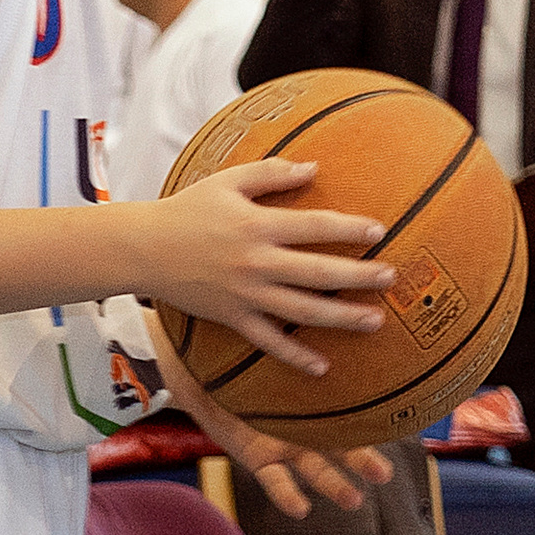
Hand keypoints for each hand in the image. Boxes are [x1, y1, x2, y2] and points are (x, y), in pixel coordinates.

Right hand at [141, 159, 394, 375]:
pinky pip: (269, 342)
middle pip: (318, 273)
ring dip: (342, 318)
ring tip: (375, 321)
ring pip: (302, 311)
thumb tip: (315, 168)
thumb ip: (272, 172)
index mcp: (258, 226)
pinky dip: (296, 356)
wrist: (144, 249)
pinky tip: (322, 366)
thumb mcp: (227, 181)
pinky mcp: (233, 318)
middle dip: (359, 276)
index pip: (314, 227)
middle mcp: (256, 263)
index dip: (349, 229)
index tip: (380, 231)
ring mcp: (246, 295)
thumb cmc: (187, 209)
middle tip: (391, 278)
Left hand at [152, 329, 394, 518]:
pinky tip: (302, 510)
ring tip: (355, 501)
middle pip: (340, 447)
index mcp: (316, 400)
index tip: (407, 426)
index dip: (378, 421)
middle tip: (385, 473)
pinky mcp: (254, 457)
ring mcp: (281, 444)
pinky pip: (273, 481)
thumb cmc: (239, 346)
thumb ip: (303, 321)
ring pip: (314, 469)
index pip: (354, 411)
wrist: (195, 362)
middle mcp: (303, 425)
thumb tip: (335, 283)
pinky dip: (287, 496)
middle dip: (363, 462)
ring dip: (334, 486)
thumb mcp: (276, 334)